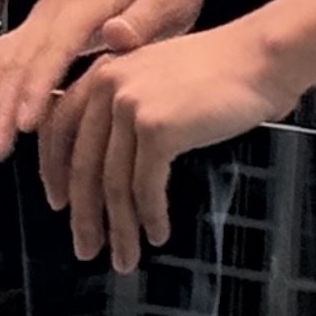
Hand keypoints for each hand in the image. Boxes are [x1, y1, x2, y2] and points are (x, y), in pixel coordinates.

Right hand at [0, 0, 209, 159]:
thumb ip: (143, 20)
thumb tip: (117, 34)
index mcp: (85, 0)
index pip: (53, 49)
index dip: (36, 88)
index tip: (24, 123)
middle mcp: (55, 5)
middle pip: (19, 59)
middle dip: (0, 107)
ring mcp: (44, 12)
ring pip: (5, 58)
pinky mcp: (42, 21)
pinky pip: (5, 46)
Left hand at [35, 18, 298, 269]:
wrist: (261, 58)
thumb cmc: (220, 70)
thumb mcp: (156, 77)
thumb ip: (126, 105)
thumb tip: (109, 157)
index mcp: (102, 73)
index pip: (59, 129)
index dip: (54, 172)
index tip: (58, 203)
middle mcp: (107, 86)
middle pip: (83, 164)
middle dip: (84, 215)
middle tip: (86, 247)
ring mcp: (129, 105)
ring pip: (113, 183)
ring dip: (120, 228)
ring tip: (124, 257)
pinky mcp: (157, 127)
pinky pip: (145, 187)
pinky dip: (150, 217)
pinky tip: (157, 234)